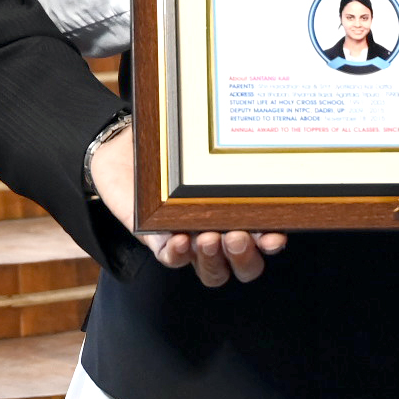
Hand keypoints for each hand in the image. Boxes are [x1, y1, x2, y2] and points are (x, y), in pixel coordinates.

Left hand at [88, 126, 284, 284]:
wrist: (124, 149)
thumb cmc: (172, 145)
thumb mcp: (200, 145)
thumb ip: (221, 147)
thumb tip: (246, 127)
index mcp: (236, 211)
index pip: (263, 240)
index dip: (271, 244)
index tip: (275, 235)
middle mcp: (218, 232)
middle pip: (243, 265)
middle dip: (245, 257)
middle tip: (238, 236)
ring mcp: (189, 239)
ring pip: (212, 271)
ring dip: (214, 259)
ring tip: (208, 237)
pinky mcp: (157, 240)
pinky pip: (171, 259)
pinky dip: (178, 254)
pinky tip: (179, 239)